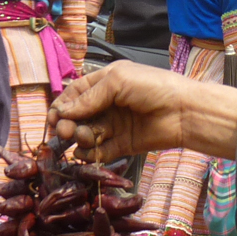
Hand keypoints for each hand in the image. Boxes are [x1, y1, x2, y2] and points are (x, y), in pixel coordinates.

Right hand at [47, 61, 236, 162]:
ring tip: (81, 137)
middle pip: (76, 116)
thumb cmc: (154, 87)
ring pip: (85, 134)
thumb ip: (88, 97)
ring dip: (78, 137)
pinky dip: (90, 153)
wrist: (183, 111)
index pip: (75, 94)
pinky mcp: (121, 145)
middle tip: (64, 131)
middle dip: (67, 123)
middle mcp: (107, 104)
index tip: (53, 118)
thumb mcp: (117, 81)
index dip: (62, 106)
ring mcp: (114, 125)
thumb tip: (62, 111)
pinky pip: (99, 151)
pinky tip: (87, 152)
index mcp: (105, 82)